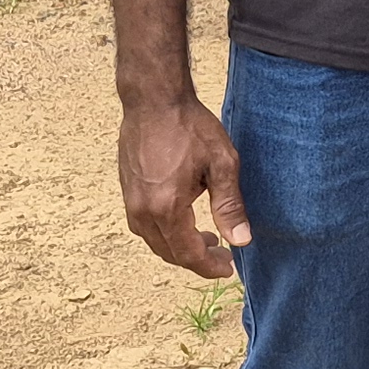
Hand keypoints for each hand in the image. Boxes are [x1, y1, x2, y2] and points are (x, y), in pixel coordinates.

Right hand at [120, 93, 248, 277]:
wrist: (153, 99)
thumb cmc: (190, 126)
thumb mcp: (222, 163)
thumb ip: (230, 205)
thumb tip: (241, 241)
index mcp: (167, 207)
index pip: (188, 253)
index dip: (209, 266)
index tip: (229, 268)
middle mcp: (143, 210)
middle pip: (169, 252)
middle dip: (196, 260)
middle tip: (223, 256)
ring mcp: (130, 201)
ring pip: (155, 241)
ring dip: (179, 247)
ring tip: (207, 240)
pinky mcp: (126, 190)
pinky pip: (145, 225)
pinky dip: (165, 233)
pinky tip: (183, 221)